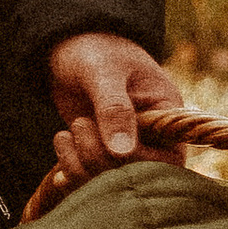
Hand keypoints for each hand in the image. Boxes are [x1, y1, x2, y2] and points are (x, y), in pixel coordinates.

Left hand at [44, 33, 182, 191]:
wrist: (69, 46)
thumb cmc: (94, 50)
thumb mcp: (104, 72)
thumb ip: (114, 108)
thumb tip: (121, 151)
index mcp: (167, 114)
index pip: (168, 160)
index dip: (134, 159)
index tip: (103, 134)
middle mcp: (152, 137)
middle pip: (136, 176)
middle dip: (99, 158)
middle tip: (79, 125)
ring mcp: (125, 147)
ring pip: (110, 182)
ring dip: (81, 166)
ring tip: (65, 136)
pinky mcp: (100, 153)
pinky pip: (91, 180)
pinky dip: (73, 175)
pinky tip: (59, 167)